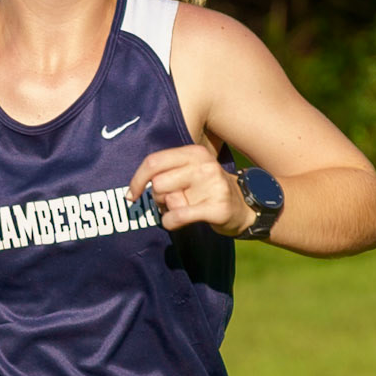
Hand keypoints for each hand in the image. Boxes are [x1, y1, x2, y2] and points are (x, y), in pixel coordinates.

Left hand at [127, 145, 255, 237]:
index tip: (132, 194)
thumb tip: (135, 188)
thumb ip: (165, 172)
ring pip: (168, 201)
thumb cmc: (206, 189)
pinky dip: (170, 223)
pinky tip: (176, 222)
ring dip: (166, 211)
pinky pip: (178, 216)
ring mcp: (213, 186)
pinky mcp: (217, 208)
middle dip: (157, 198)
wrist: (243, 206)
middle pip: (158, 184)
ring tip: (180, 209)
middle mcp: (204, 165)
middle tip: (170, 202)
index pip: (154, 162)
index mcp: (194, 153)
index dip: (137, 180)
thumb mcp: (189, 171)